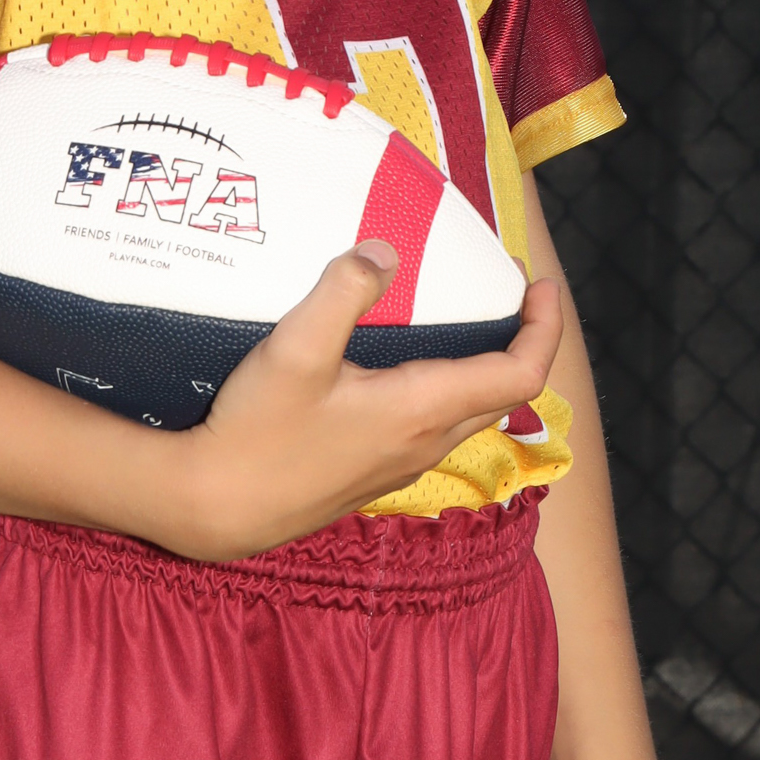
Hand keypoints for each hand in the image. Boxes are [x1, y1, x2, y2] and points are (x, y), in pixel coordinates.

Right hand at [160, 247, 563, 560]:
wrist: (216, 509)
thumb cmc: (257, 432)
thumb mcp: (294, 348)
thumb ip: (343, 291)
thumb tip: (383, 251)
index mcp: (421, 410)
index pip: (519, 373)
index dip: (543, 328)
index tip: (540, 286)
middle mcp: (425, 443)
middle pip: (503, 394)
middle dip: (521, 343)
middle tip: (509, 296)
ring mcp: (402, 465)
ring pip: (469, 415)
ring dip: (485, 369)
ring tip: (466, 323)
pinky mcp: (376, 474)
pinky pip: (436, 428)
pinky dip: (449, 391)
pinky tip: (405, 368)